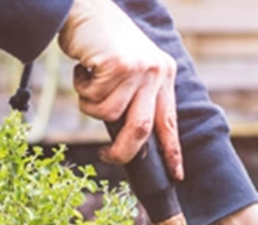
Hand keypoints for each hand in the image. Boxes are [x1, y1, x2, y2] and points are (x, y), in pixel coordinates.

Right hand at [58, 0, 182, 180]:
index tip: (177, 174)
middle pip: (141, 129)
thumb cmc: (101, 42)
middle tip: (106, 157)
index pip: (169, 121)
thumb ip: (135, 97)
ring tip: (88, 80)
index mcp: (164, 74)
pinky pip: (93, 98)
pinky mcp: (119, 66)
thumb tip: (129, 139)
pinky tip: (84, 68)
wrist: (83, 8)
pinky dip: (81, 88)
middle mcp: (157, 72)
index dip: (172, 151)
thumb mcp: (128, 68)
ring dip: (90, 104)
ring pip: (108, 114)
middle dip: (122, 152)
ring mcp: (139, 69)